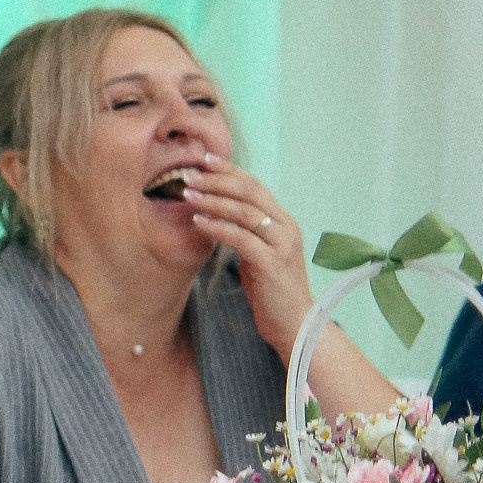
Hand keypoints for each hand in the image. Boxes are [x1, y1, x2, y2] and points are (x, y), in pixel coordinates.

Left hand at [180, 152, 314, 350]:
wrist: (294, 323)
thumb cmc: (271, 290)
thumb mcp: (258, 253)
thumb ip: (245, 231)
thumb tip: (216, 213)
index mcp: (283, 221)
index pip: (255, 186)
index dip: (229, 170)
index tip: (204, 159)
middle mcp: (286, 228)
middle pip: (250, 192)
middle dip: (218, 180)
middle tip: (189, 173)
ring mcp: (282, 245)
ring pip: (245, 212)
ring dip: (214, 201)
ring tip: (188, 194)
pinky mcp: (272, 264)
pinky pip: (242, 239)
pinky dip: (219, 228)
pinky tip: (199, 222)